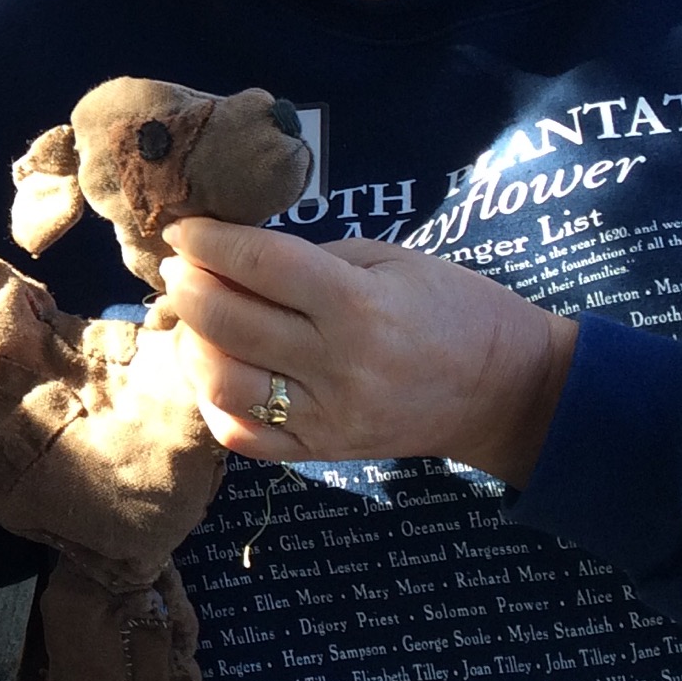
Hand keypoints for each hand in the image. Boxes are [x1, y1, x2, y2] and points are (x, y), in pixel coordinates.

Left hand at [160, 218, 578, 488]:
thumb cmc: (449, 308)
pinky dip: (214, 403)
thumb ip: (308, 260)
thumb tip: (231, 257)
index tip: (181, 229)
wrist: (504, 389)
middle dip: (188, 287)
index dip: (209, 242)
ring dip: (191, 345)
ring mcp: (328, 415)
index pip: (261, 263)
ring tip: (190, 320)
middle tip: (177, 269)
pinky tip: (212, 370)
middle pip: (230, 322)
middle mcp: (339, 364)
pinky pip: (245, 436)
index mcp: (359, 304)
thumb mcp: (388, 260)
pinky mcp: (322, 451)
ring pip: (224, 383)